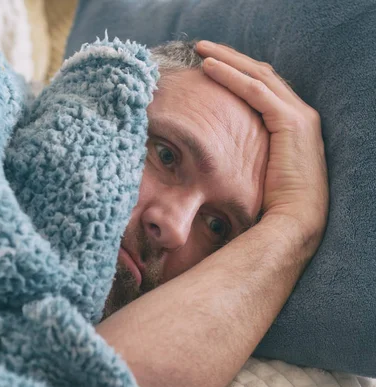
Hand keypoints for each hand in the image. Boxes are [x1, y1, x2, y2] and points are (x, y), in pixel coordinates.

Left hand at [195, 41, 328, 253]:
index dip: (236, 72)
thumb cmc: (269, 205)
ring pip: (258, 75)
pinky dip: (231, 76)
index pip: (262, 86)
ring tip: (201, 50)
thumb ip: (242, 149)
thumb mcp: (254, 167)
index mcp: (292, 123)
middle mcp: (300, 114)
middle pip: (261, 73)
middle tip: (202, 48)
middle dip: (230, 58)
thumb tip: (211, 146)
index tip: (210, 64)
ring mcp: (299, 116)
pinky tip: (209, 68)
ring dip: (227, 60)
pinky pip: (255, 90)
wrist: (292, 224)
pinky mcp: (291, 122)